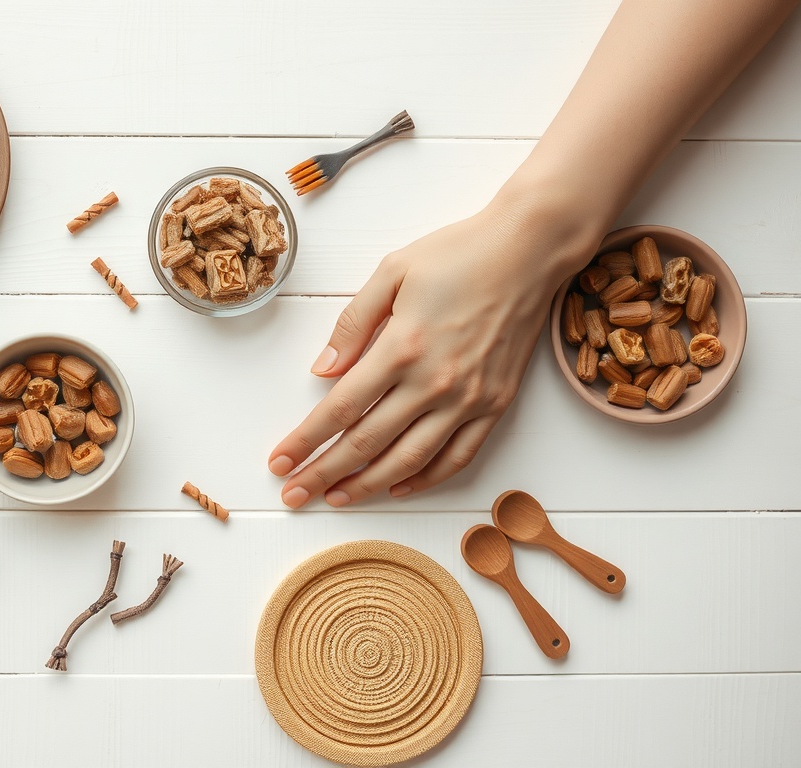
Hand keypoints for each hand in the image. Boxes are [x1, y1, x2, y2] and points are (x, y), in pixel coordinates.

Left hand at [268, 203, 591, 506]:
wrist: (531, 250)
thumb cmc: (459, 254)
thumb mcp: (392, 272)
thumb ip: (352, 324)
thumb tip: (322, 370)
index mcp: (401, 347)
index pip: (340, 409)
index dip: (305, 441)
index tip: (279, 462)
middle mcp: (434, 382)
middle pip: (367, 443)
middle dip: (324, 473)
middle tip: (293, 495)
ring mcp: (468, 398)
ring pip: (409, 460)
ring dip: (369, 486)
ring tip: (337, 499)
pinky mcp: (496, 404)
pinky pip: (459, 456)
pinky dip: (427, 479)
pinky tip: (398, 487)